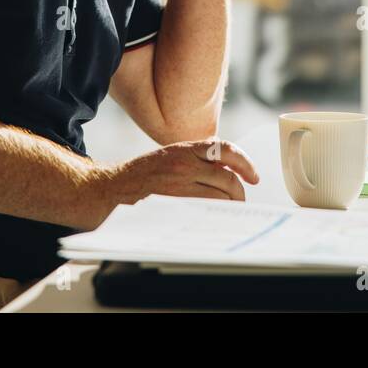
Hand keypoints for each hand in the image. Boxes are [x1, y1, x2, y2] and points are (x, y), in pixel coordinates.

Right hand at [96, 138, 258, 214]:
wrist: (114, 186)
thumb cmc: (144, 174)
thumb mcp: (172, 156)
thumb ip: (197, 160)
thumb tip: (228, 173)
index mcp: (185, 149)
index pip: (226, 150)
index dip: (245, 164)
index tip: (253, 177)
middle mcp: (184, 164)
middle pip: (227, 178)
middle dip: (239, 193)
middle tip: (240, 201)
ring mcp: (179, 185)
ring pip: (220, 197)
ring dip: (229, 206)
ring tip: (228, 211)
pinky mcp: (174, 203)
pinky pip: (205, 210)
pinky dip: (215, 215)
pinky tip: (215, 218)